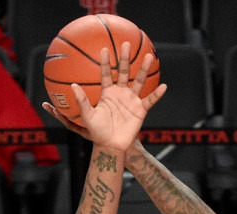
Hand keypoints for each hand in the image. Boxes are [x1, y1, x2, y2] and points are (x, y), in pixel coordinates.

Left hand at [41, 42, 166, 153]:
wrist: (111, 146)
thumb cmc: (97, 132)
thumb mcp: (88, 116)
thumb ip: (82, 101)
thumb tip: (73, 86)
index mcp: (107, 93)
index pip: (106, 73)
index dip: (106, 62)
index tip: (105, 49)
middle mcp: (120, 93)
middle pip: (124, 72)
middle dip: (126, 58)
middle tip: (127, 44)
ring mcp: (131, 100)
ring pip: (139, 81)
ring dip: (144, 69)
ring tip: (149, 57)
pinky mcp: (140, 110)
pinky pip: (150, 100)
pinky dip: (157, 94)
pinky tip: (164, 86)